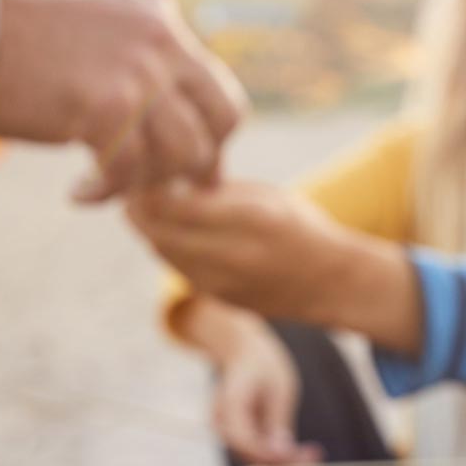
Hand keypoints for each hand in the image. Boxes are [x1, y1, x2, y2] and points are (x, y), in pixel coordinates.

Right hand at [0, 0, 247, 201]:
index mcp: (159, 17)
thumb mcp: (92, 27)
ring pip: (182, 153)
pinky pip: (129, 172)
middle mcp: (160, 40)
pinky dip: (104, 194)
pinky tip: (77, 194)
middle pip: (222, 121)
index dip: (208, 136)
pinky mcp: (105, 107)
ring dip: (148, 183)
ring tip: (107, 187)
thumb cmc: (10, 35)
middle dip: (199, 166)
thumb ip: (135, 59)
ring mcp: (137, 72)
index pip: (215, 87)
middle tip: (165, 193)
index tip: (185, 169)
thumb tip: (166, 113)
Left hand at [129, 181, 406, 337]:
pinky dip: (168, 246)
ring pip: (161, 251)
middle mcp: (233, 254)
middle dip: (138, 207)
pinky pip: (177, 268)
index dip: (147, 185)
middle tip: (134, 186)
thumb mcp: (264, 196)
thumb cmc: (300, 226)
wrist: (331, 284)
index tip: (143, 167)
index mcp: (249, 218)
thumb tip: (164, 179)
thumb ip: (216, 190)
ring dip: (150, 227)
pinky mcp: (218, 298)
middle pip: (157, 231)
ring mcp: (223, 282)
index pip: (174, 203)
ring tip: (152, 203)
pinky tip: (174, 229)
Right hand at [206, 313, 316, 465]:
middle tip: (315, 461)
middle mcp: (222, 421)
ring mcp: (228, 431)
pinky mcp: (240, 436)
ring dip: (285, 462)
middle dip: (283, 463)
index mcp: (229, 402)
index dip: (269, 454)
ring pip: (256, 457)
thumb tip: (280, 454)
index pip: (244, 439)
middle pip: (249, 454)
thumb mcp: (280, 387)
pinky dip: (283, 455)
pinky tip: (307, 453)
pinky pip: (260, 452)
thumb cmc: (263, 364)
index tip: (297, 458)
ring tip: (315, 455)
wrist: (244, 353)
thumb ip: (277, 420)